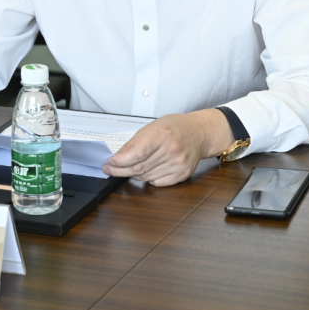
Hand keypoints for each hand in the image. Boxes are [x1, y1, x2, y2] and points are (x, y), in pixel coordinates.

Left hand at [103, 109, 233, 186]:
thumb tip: (117, 157)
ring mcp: (178, 163)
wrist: (199, 133)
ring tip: (127, 169)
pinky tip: (145, 172)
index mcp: (162, 134)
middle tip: (109, 169)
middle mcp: (172, 149)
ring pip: (147, 177)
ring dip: (133, 175)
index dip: (120, 161)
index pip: (137, 153)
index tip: (109, 163)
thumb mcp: (152, 127)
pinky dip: (148, 179)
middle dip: (120, 170)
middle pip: (140, 167)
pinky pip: (158, 183)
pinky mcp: (182, 174)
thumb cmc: (174, 127)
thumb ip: (134, 143)